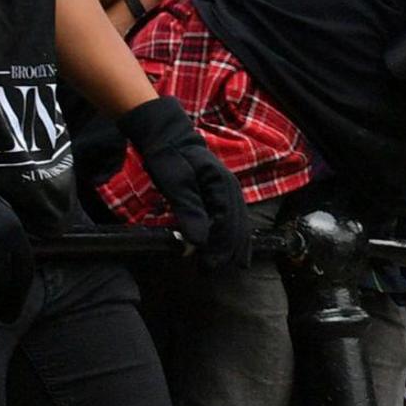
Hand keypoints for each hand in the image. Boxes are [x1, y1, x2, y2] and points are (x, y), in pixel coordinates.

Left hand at [120, 94, 251, 267]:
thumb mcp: (175, 183)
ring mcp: (228, 191)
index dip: (219, 247)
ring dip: (231, 246)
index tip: (206, 264)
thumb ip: (189, 211)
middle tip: (211, 270)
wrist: (166, 136)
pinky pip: (232, 218)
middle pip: (237, 227)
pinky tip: (226, 247)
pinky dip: (230, 235)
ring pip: (238, 224)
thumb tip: (199, 241)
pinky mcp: (220, 194)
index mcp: (223, 186)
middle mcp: (231, 190)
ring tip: (222, 264)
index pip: (228, 224)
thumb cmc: (169, 157)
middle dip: (227, 251)